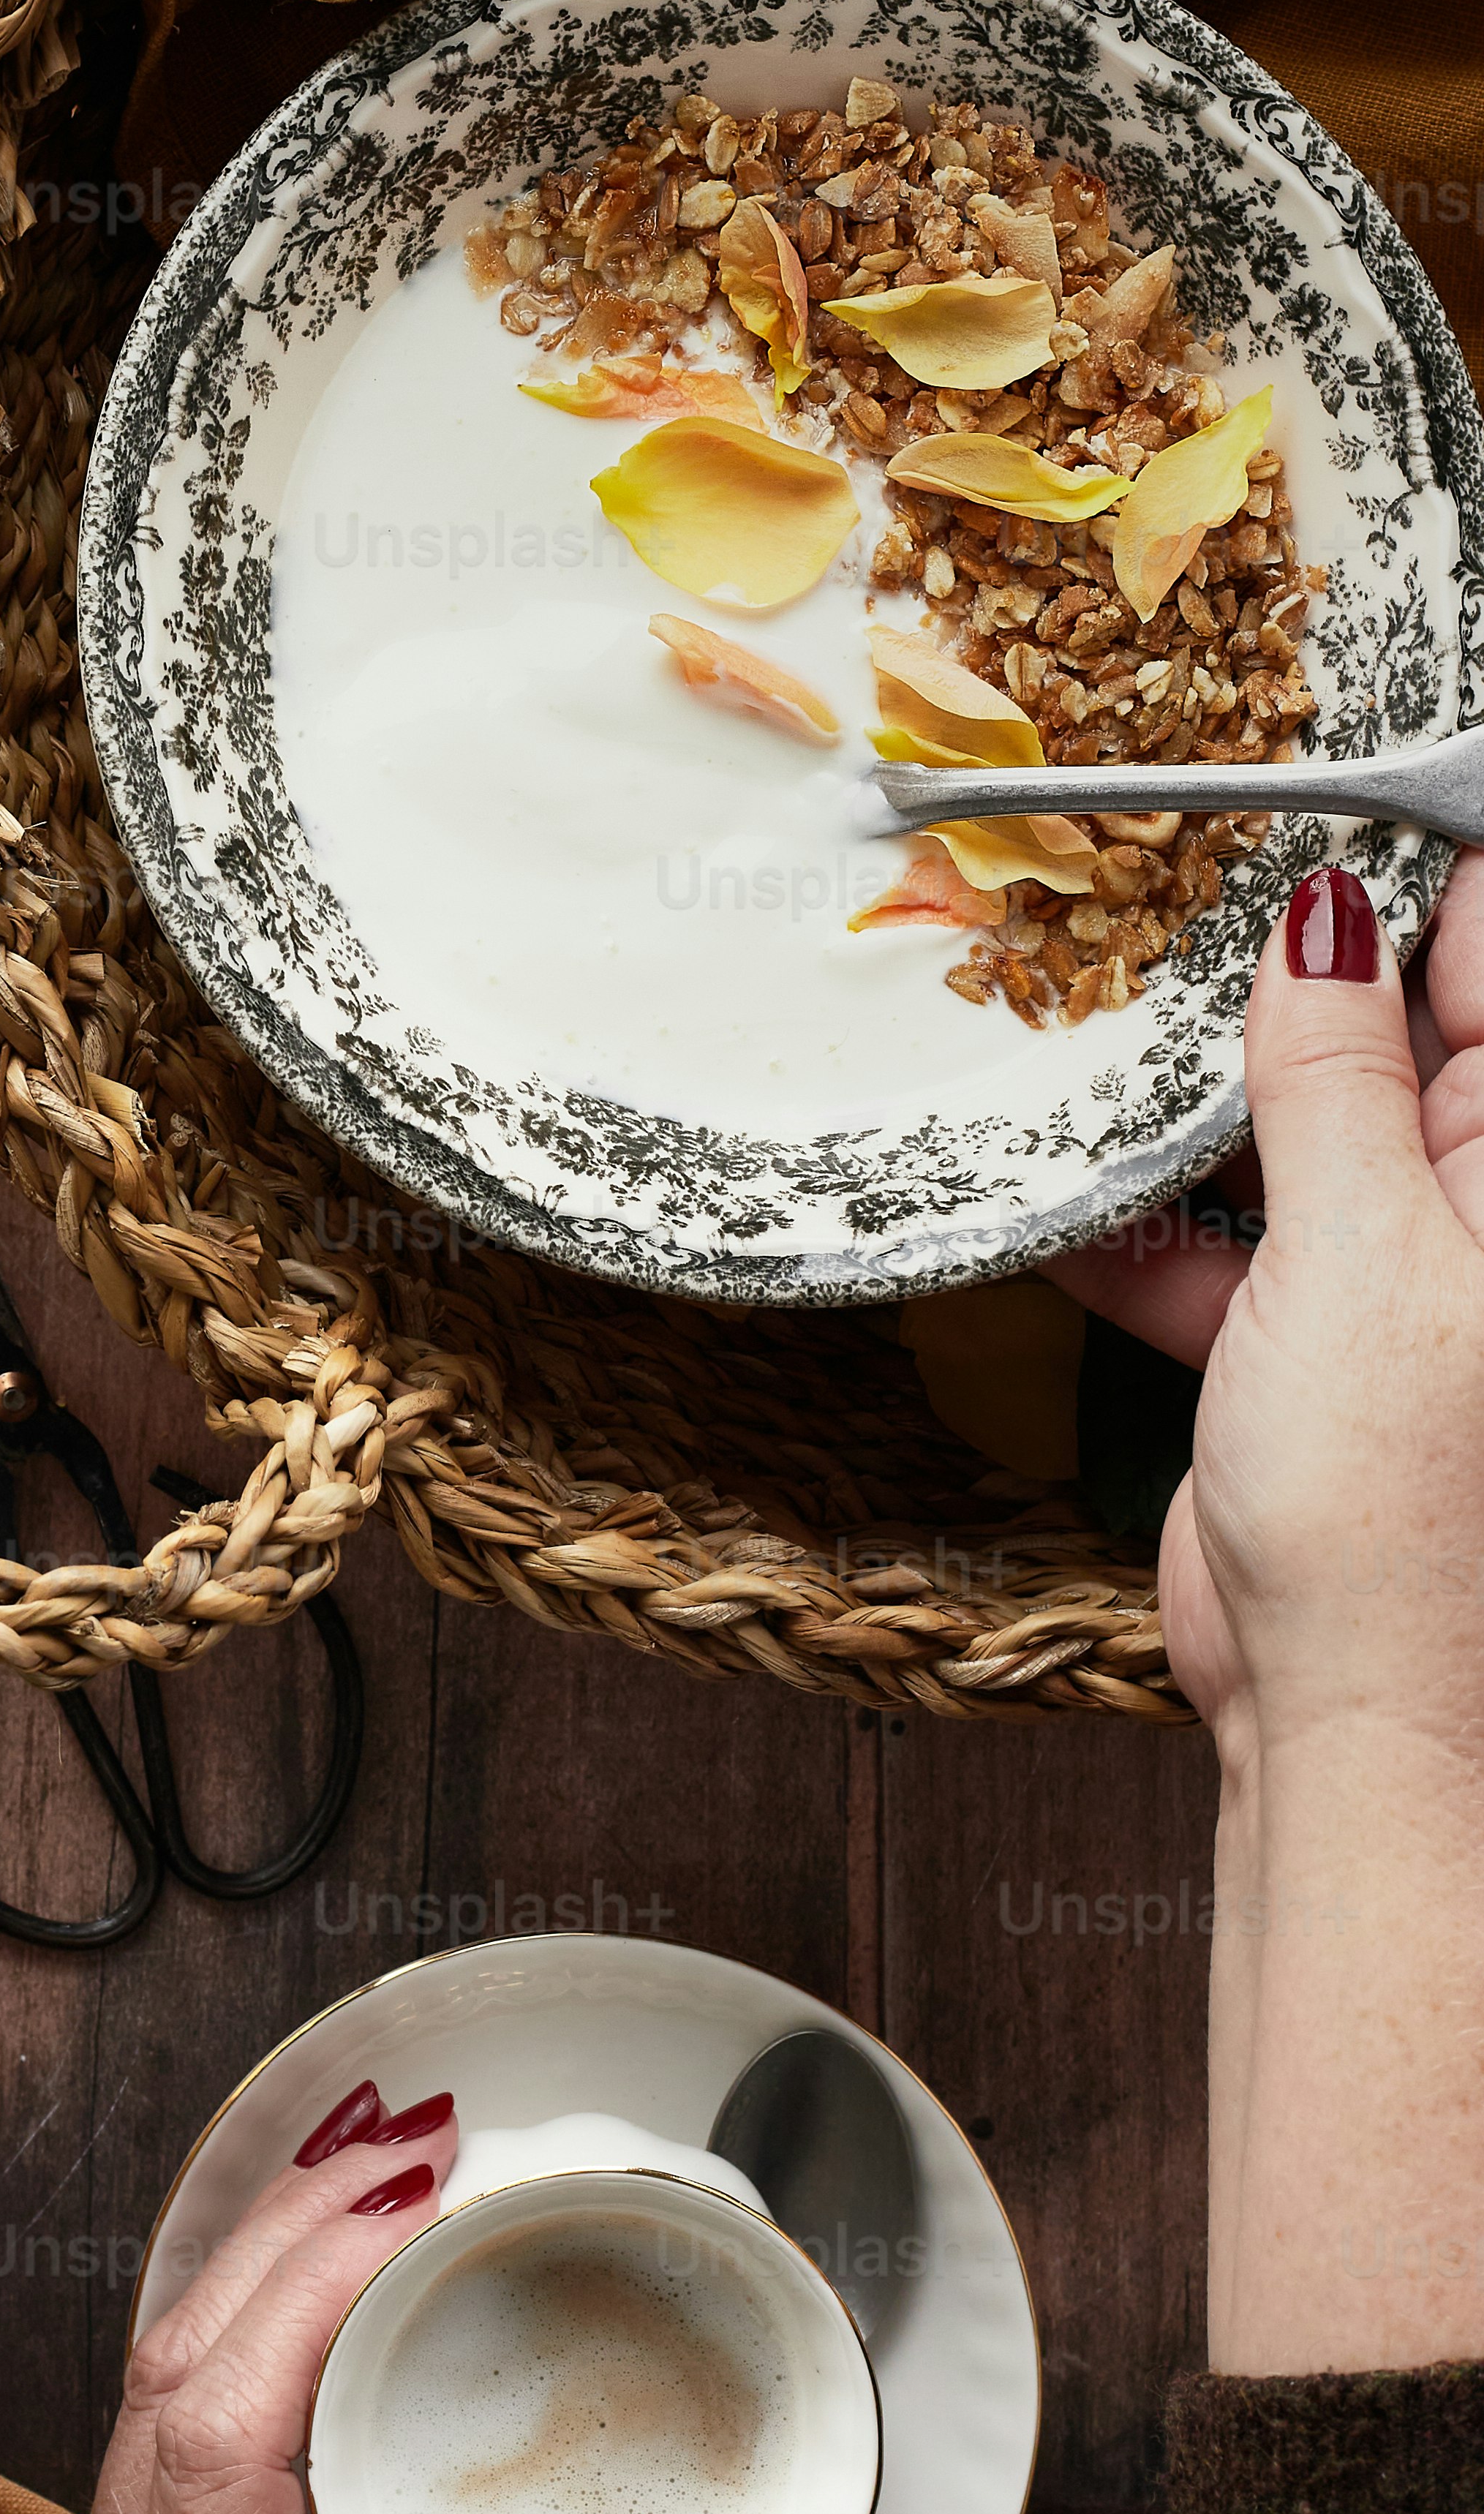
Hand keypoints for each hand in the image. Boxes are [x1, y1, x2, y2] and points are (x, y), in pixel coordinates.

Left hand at [0, 2093, 657, 2513]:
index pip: (213, 2443)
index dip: (299, 2296)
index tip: (398, 2209)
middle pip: (162, 2384)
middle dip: (278, 2238)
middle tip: (402, 2155)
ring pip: (143, 2415)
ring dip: (247, 2289)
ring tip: (362, 2206)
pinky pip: (157, 2473)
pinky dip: (231, 2374)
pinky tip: (301, 2347)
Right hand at [1049, 859, 1483, 2368]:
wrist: (1359, 1734)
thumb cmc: (1409, 1519)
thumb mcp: (1364, 1251)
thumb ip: (1337, 1076)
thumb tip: (1330, 922)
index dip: (1415, 866)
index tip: (1325, 779)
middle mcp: (1483, 1210)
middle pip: (1398, 1029)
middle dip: (1291, 962)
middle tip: (1165, 874)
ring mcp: (1402, 1278)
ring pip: (1299, 1128)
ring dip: (1198, 1093)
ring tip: (1089, 1018)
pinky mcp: (1316, 1350)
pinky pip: (1231, 1244)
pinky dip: (1151, 1226)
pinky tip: (1071, 1199)